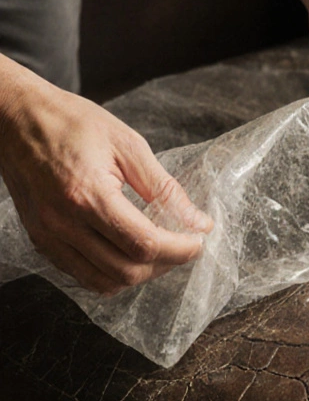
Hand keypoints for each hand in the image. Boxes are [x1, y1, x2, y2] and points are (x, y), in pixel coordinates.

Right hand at [0, 78, 212, 295]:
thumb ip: (165, 188)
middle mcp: (61, 223)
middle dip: (165, 264)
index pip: (143, 244)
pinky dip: (112, 272)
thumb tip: (198, 222)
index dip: (180, 249)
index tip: (199, 240)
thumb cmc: (70, 122)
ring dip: (140, 274)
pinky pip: (82, 274)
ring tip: (160, 250)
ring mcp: (46, 236)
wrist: (14, 118)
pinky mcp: (40, 240)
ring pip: (103, 282)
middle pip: (126, 271)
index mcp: (86, 195)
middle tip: (183, 244)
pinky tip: (128, 250)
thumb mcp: (128, 145)